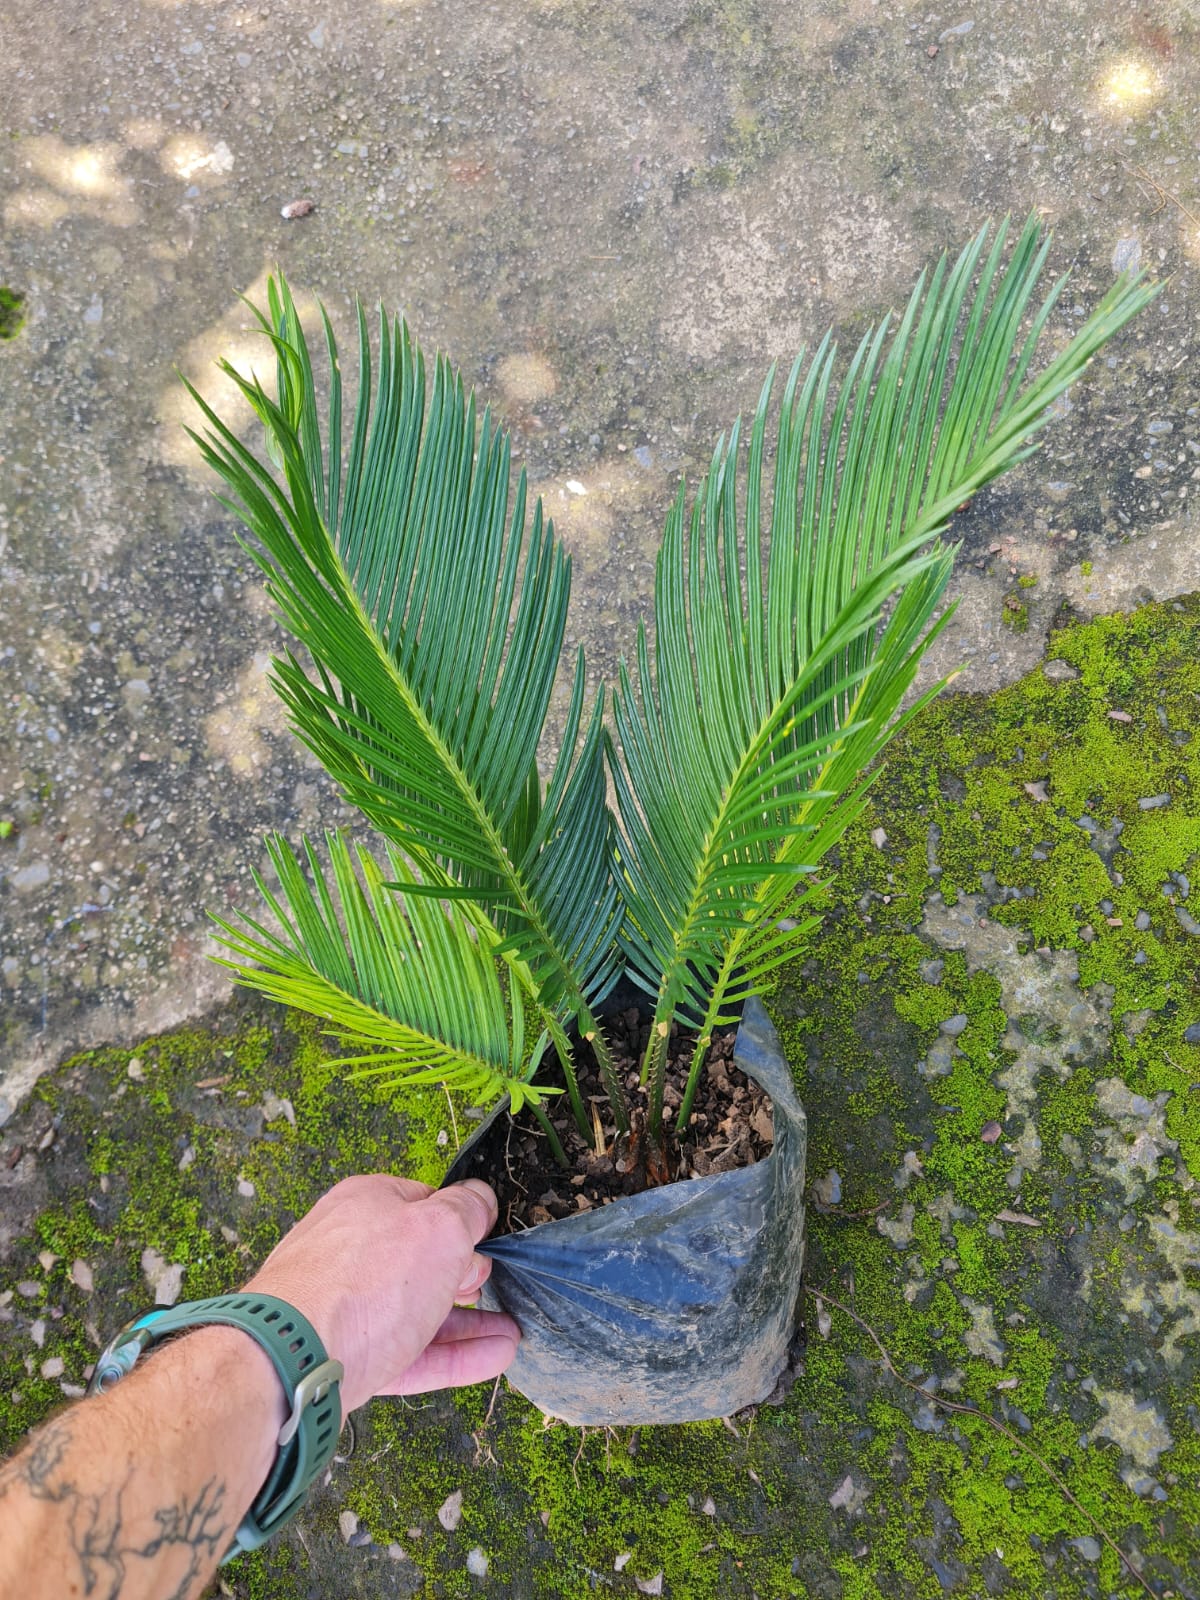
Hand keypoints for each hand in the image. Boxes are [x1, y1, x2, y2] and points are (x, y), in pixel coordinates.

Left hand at [244, 1175, 518, 1412]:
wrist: (295, 1359)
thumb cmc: (368, 1280)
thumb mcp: (439, 1227)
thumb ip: (468, 1209)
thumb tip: (482, 1198)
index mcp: (367, 1203)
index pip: (424, 1201)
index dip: (461, 1221)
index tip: (487, 1241)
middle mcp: (351, 1249)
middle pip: (418, 1259)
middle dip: (463, 1273)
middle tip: (492, 1285)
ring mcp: (345, 1308)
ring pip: (416, 1312)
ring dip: (469, 1322)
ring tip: (513, 1331)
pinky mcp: (346, 1358)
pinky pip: (409, 1353)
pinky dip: (452, 1355)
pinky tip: (495, 1355)